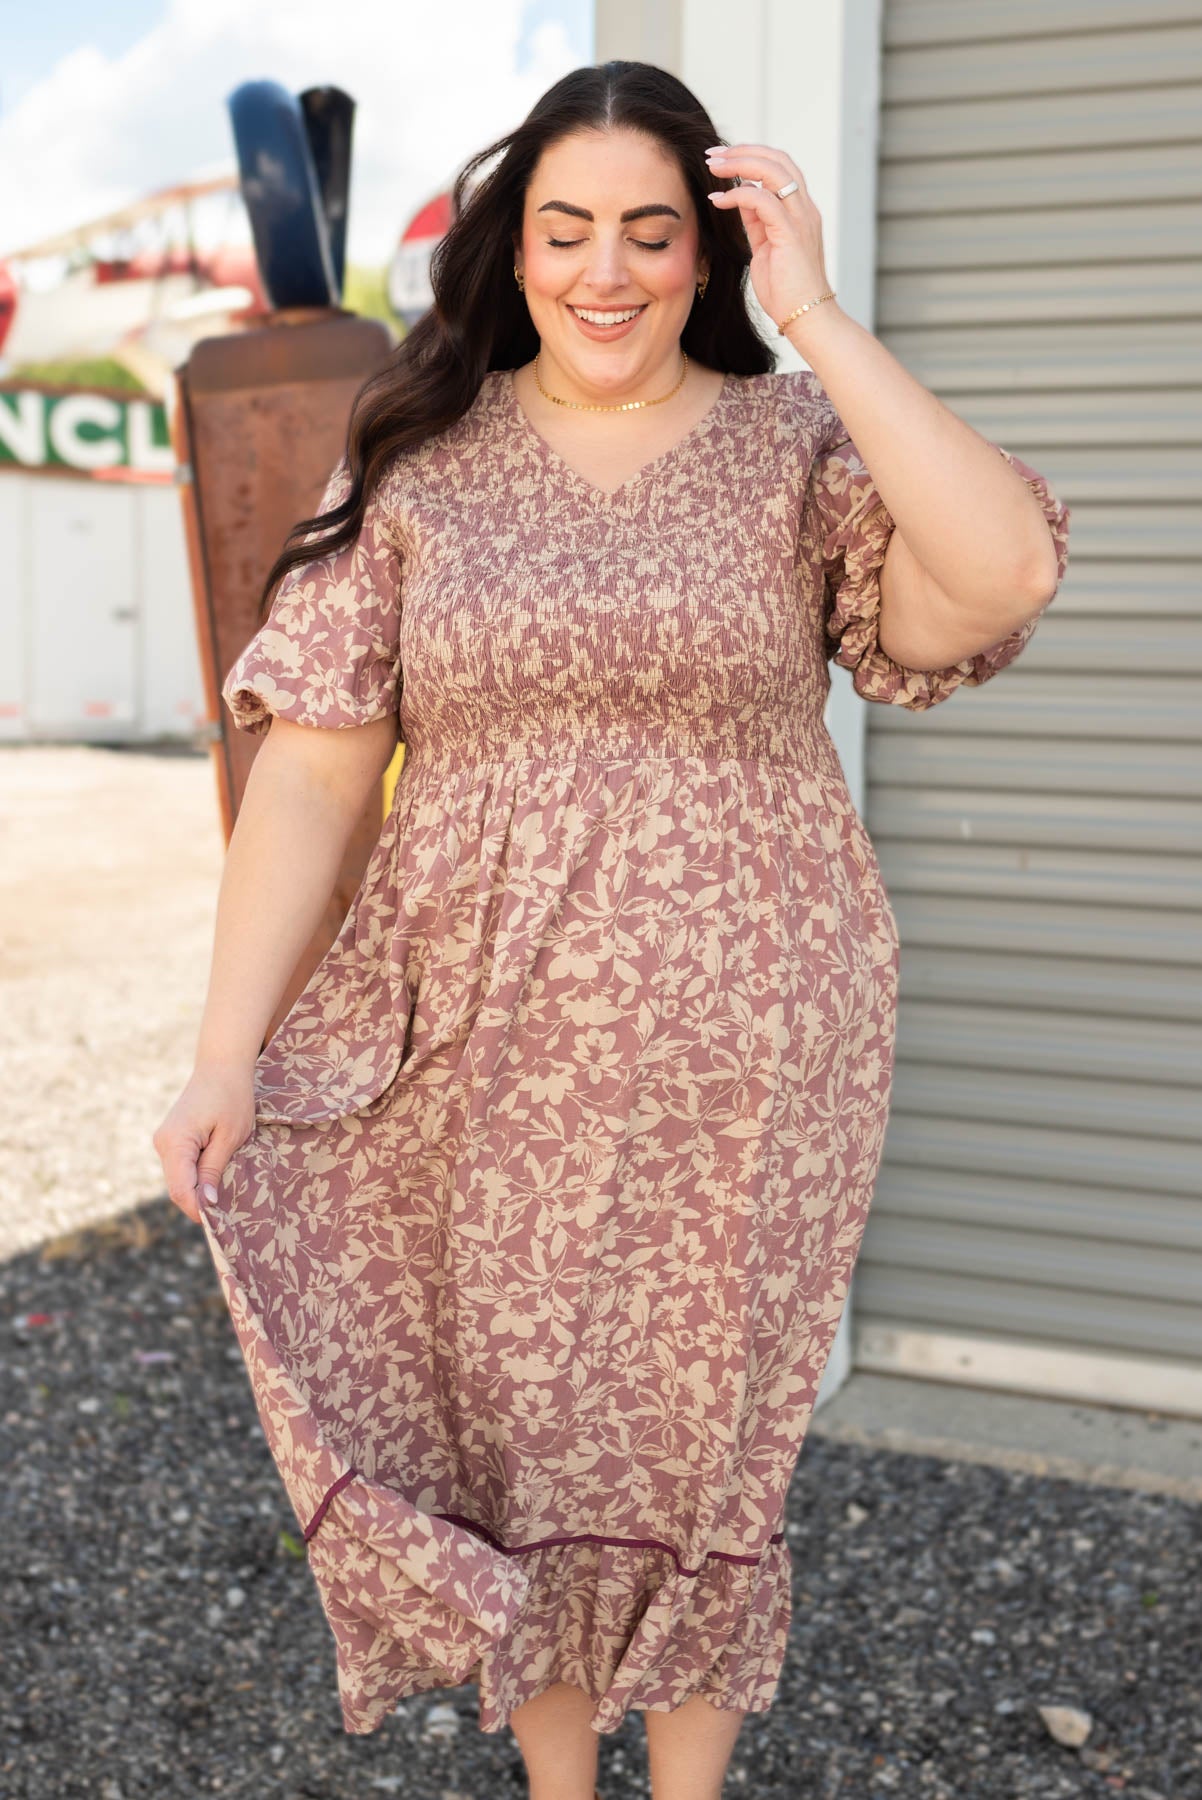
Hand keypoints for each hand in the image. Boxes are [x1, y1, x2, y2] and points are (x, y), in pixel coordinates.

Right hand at [152, 1063, 256, 1225]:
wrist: (222, 1066)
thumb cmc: (232, 1097)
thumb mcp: (230, 1136)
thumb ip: (214, 1169)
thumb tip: (205, 1204)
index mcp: (175, 1142)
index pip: (180, 1189)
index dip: (197, 1210)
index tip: (220, 1225)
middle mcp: (163, 1143)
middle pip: (178, 1187)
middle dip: (198, 1203)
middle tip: (227, 1217)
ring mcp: (165, 1141)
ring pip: (179, 1179)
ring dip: (198, 1191)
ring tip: (224, 1198)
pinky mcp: (171, 1140)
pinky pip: (181, 1168)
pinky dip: (196, 1178)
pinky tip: (215, 1181)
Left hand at [704, 143, 832, 330]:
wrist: (806, 317)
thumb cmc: (786, 289)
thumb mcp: (765, 246)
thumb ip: (756, 220)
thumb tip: (740, 196)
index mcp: (800, 210)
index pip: (779, 167)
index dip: (751, 155)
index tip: (722, 158)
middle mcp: (804, 209)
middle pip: (778, 160)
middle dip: (743, 150)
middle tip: (713, 154)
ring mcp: (800, 219)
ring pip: (773, 171)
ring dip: (740, 163)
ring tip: (714, 167)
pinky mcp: (791, 233)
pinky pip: (763, 200)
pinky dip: (738, 194)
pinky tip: (718, 200)